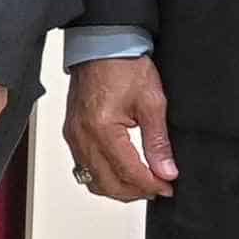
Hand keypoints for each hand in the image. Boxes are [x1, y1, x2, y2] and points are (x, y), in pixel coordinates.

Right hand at [62, 53, 177, 202]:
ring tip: (140, 183)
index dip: (150, 185)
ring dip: (118, 188)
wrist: (102, 45)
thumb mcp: (152, 103)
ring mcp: (73, 136)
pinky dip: (103, 176)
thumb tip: (166, 171)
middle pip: (107, 184)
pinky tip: (120, 171)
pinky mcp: (71, 133)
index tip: (167, 187)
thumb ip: (158, 142)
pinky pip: (83, 167)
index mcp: (102, 129)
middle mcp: (82, 136)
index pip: (128, 172)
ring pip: (93, 180)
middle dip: (135, 192)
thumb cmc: (123, 65)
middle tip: (157, 188)